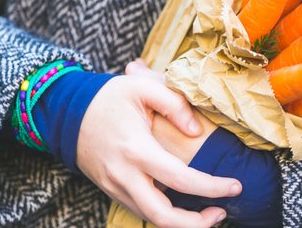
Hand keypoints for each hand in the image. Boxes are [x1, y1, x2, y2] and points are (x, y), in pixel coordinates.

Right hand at [76, 61, 241, 227]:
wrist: (66, 111)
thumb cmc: (107, 97)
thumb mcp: (142, 87)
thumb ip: (174, 104)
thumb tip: (196, 131)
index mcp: (137, 150)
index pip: (182, 179)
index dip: (213, 187)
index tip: (236, 186)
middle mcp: (125, 176)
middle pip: (163, 217)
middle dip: (196, 224)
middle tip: (222, 212)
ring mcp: (116, 187)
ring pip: (151, 219)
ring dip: (182, 223)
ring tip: (209, 212)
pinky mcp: (112, 190)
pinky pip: (142, 210)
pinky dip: (165, 215)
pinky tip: (184, 205)